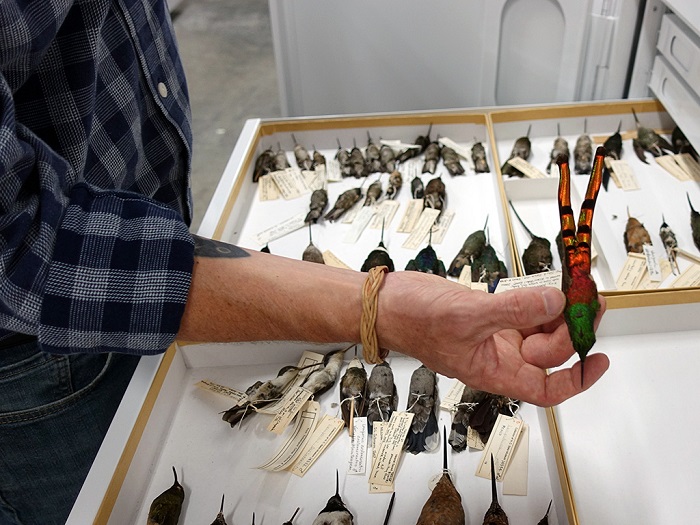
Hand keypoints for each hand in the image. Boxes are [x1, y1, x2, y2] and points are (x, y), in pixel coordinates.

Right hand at [376, 271, 608, 406]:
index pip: (545, 388)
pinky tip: (548, 286)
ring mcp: (494, 335)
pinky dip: (539, 300)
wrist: (387, 302)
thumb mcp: (467, 315)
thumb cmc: (413, 320)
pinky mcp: (490, 315)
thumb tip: (555, 304)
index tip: (599, 359)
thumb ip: (513, 310)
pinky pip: (524, 311)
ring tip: (573, 289)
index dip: (577, 379)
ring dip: (559, 312)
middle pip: (549, 353)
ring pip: (540, 330)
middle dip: (571, 329)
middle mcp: (498, 357)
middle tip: (584, 300)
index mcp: (493, 371)